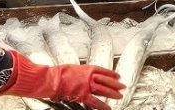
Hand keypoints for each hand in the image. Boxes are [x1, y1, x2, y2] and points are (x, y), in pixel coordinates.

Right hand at [0, 52, 123, 109]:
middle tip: (123, 86)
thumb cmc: (58, 74)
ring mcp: (86, 86)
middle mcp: (89, 76)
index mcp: (86, 68)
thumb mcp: (72, 68)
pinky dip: (102, 105)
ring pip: (103, 90)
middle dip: (115, 83)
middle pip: (105, 80)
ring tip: (120, 95)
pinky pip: (95, 101)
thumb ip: (81, 72)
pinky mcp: (82, 95)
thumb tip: (85, 76)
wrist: (51, 79)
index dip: (111, 74)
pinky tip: (108, 108)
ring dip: (112, 93)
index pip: (102, 70)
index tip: (117, 75)